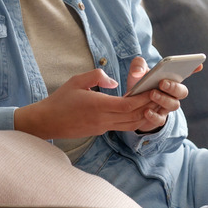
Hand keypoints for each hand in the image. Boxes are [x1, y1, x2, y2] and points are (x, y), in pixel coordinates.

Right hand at [14, 68, 153, 138]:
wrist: (47, 122)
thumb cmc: (60, 99)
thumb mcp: (77, 80)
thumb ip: (97, 76)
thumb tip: (113, 81)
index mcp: (98, 106)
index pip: (127, 105)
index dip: (143, 99)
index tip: (153, 90)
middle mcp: (102, 119)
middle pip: (134, 117)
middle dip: (149, 107)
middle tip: (160, 97)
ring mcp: (102, 127)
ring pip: (130, 125)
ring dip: (144, 115)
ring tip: (154, 104)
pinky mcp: (100, 131)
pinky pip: (122, 126)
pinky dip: (133, 119)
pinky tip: (138, 110)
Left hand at [126, 57, 200, 132]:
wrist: (131, 106)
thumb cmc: (139, 85)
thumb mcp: (136, 73)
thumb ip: (138, 65)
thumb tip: (138, 72)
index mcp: (170, 79)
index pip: (185, 73)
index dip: (193, 69)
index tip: (199, 65)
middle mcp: (172, 94)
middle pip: (182, 92)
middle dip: (174, 87)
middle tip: (162, 83)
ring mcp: (167, 107)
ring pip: (174, 105)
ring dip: (163, 99)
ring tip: (152, 94)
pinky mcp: (158, 118)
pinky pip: (160, 119)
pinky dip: (154, 115)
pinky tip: (146, 111)